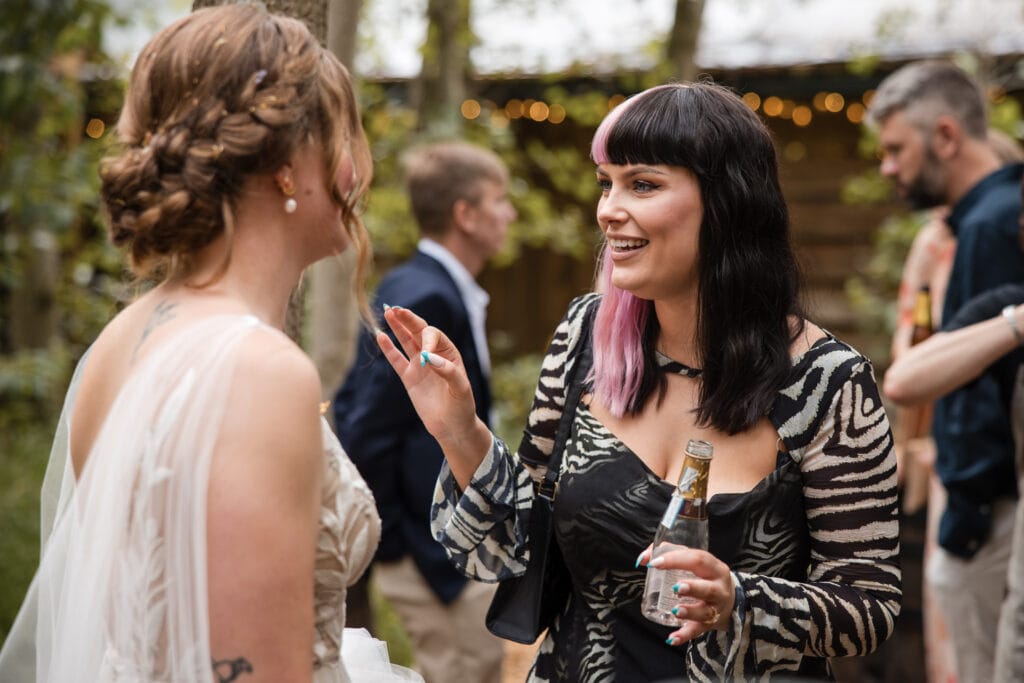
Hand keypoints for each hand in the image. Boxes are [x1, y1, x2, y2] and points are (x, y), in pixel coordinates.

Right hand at [376, 306, 491, 486]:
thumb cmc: (462, 407)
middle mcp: (434, 355)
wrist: (452, 427)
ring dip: (397, 327)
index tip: (425, 358)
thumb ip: (448, 372)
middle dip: (408, 320)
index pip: (433, 336)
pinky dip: (389, 349)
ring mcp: (420, 366)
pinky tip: (380, 336)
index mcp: (449, 353)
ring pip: (406, 341)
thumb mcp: (461, 389)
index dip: (427, 341)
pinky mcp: (409, 378)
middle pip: (418, 331)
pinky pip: (396, 360)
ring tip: (387, 311)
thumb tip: (428, 358)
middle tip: (395, 309)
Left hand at [637, 545, 734, 643]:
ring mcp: (716, 608)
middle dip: (692, 588)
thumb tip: (643, 559)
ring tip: (675, 610)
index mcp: (714, 568)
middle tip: (676, 588)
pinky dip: (684, 635)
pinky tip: (671, 638)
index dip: (676, 560)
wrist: (731, 599)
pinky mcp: (709, 624)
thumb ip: (667, 553)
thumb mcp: (692, 560)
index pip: (698, 560)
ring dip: (689, 612)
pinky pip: (697, 631)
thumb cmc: (703, 575)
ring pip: (705, 612)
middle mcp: (719, 588)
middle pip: (708, 589)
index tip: (655, 563)